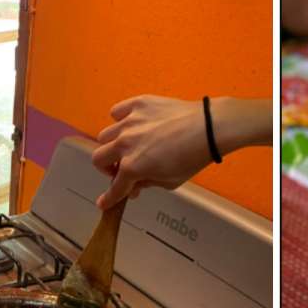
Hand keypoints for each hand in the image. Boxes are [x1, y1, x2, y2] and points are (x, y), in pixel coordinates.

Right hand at [91, 96, 212, 209]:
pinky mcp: (137, 104)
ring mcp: (129, 122)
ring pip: (105, 136)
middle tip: (121, 170)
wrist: (208, 128)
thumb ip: (147, 183)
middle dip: (107, 169)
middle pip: (98, 158)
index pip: (115, 188)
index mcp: (133, 167)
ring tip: (128, 146)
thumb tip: (135, 185)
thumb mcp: (170, 181)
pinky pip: (117, 112)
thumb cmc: (192, 158)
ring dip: (113, 146)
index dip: (109, 199)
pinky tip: (133, 124)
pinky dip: (120, 120)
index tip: (104, 203)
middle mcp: (125, 144)